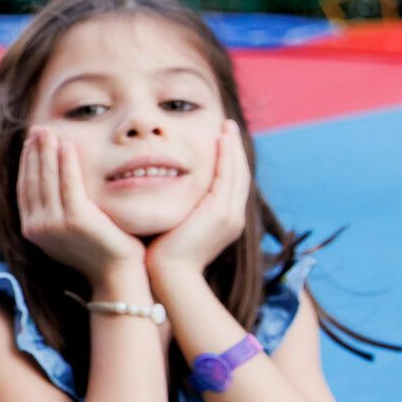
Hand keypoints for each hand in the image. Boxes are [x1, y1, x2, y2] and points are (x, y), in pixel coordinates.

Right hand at [18, 127, 143, 285]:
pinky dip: (66, 162)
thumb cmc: (99, 251)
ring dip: (46, 151)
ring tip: (49, 131)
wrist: (117, 274)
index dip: (26, 163)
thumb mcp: (68, 231)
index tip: (31, 143)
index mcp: (31, 229)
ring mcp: (54, 224)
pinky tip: (68, 145)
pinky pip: (68, 183)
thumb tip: (51, 186)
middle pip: (32, 180)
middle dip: (33, 151)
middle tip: (38, 129)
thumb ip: (56, 211)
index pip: (24, 188)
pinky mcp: (75, 219)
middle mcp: (37, 227)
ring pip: (46, 178)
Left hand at [147, 121, 249, 284]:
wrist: (168, 275)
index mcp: (224, 221)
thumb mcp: (174, 226)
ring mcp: (230, 215)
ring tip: (226, 127)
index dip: (228, 161)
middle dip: (234, 150)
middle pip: (238, 175)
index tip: (220, 140)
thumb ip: (178, 209)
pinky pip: (227, 176)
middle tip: (227, 126)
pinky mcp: (220, 212)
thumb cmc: (162, 255)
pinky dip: (226, 156)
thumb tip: (162, 194)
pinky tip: (221, 138)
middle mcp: (233, 217)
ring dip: (232, 148)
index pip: (230, 184)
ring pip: (236, 172)